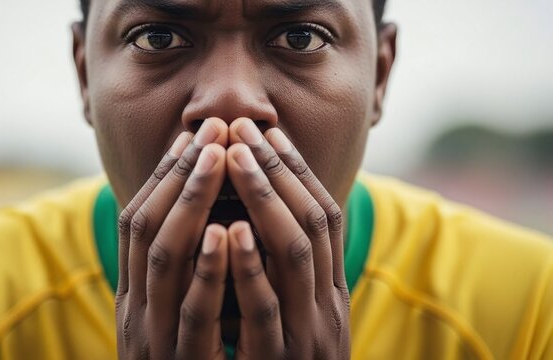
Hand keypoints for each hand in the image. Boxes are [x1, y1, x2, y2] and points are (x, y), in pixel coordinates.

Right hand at [116, 118, 230, 359]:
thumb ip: (177, 275)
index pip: (137, 223)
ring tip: (216, 157)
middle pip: (148, 230)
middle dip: (179, 176)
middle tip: (209, 130)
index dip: (164, 177)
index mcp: (133, 298)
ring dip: (191, 205)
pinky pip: (196, 314)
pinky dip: (209, 270)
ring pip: (166, 261)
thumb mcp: (174, 319)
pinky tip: (227, 232)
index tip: (192, 136)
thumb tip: (199, 217)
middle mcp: (136, 313)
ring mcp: (157, 340)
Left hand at [225, 118, 350, 358]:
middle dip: (277, 171)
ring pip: (292, 256)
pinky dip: (248, 268)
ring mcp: (307, 338)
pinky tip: (228, 231)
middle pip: (311, 224)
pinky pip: (264, 311)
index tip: (267, 131)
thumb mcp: (297, 321)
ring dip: (264, 201)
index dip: (296, 171)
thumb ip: (289, 277)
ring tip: (235, 157)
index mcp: (332, 296)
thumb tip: (266, 221)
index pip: (324, 217)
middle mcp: (328, 310)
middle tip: (245, 128)